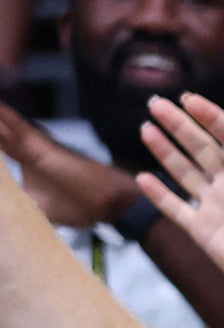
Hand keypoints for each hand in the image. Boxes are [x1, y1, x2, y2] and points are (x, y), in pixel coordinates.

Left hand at [0, 103, 139, 227]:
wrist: (109, 204)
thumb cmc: (82, 206)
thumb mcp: (39, 210)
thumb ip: (18, 206)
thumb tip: (8, 214)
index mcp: (23, 161)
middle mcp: (25, 147)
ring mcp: (32, 144)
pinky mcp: (39, 145)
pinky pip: (14, 123)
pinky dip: (2, 112)